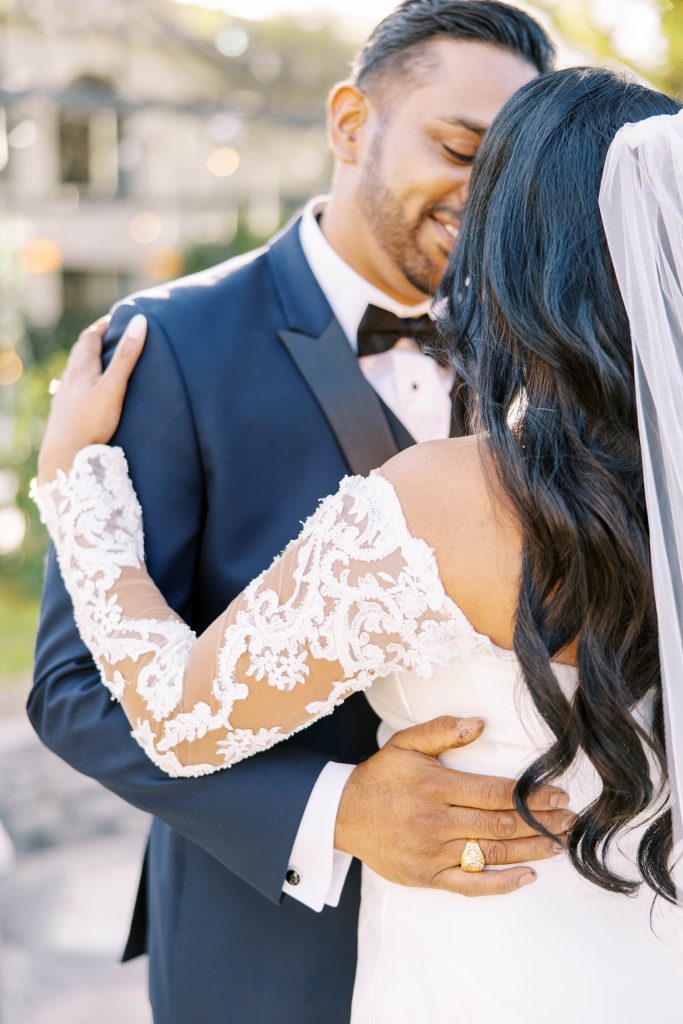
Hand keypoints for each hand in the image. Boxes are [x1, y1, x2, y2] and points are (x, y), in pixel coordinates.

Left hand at [37, 314, 146, 483]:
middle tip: (110, 336)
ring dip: (86, 360)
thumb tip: (139, 322)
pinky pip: (71, 389)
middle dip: (95, 340)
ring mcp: (64, 396)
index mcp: (82, 368)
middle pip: (80, 352)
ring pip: (74, 370)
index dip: (103, 327)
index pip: (90, 338)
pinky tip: (85, 392)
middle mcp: (70, 378)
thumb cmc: (91, 422)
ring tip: (99, 359)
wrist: (64, 455)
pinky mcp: (63, 413)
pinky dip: (81, 381)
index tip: (116, 320)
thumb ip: (126, 356)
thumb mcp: (114, 387)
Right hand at [335, 716, 573, 896]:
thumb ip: (442, 731)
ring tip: (559, 843)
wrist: (344, 814)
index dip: (531, 796)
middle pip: (501, 825)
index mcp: (436, 788)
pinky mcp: (428, 877)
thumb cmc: (381, 776)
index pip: (495, 793)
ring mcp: (434, 853)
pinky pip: (471, 886)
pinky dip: (501, 884)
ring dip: (531, 850)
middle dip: (541, 822)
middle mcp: (438, 822)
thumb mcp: (406, 743)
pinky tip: (527, 876)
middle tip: (571, 820)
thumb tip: (480, 724)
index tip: (558, 794)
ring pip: (492, 855)